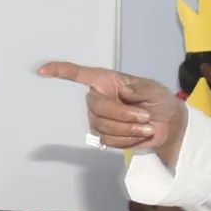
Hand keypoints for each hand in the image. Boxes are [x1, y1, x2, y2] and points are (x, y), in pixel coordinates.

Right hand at [37, 61, 186, 158]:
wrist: (168, 126)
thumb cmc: (159, 101)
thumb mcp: (155, 90)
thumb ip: (140, 89)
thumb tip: (122, 92)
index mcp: (107, 81)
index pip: (79, 75)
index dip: (60, 71)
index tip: (42, 70)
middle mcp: (98, 99)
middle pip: (96, 108)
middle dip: (123, 115)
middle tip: (145, 117)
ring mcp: (99, 119)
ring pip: (103, 126)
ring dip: (128, 129)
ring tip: (147, 126)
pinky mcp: (105, 136)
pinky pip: (109, 140)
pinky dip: (128, 139)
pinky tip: (139, 135)